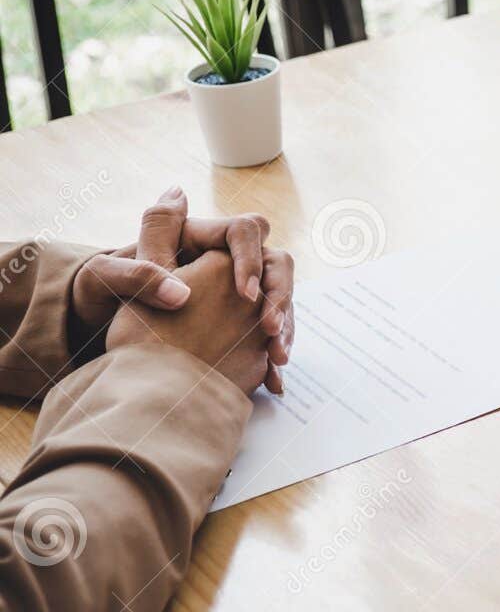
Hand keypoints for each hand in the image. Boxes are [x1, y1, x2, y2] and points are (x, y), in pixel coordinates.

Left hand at [72, 186, 294, 390]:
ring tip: (276, 358)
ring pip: (280, 301)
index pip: (244, 231)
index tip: (245, 294)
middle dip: (279, 294)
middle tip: (268, 328)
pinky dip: (275, 354)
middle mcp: (225, 263)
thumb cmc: (103, 302)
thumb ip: (139, 264)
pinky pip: (273, 333)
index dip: (250, 259)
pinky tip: (272, 379)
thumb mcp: (109, 277)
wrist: (110, 341)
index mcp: (199, 239)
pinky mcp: (244, 325)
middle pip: (275, 263)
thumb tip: (178, 272)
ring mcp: (240, 295)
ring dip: (284, 327)